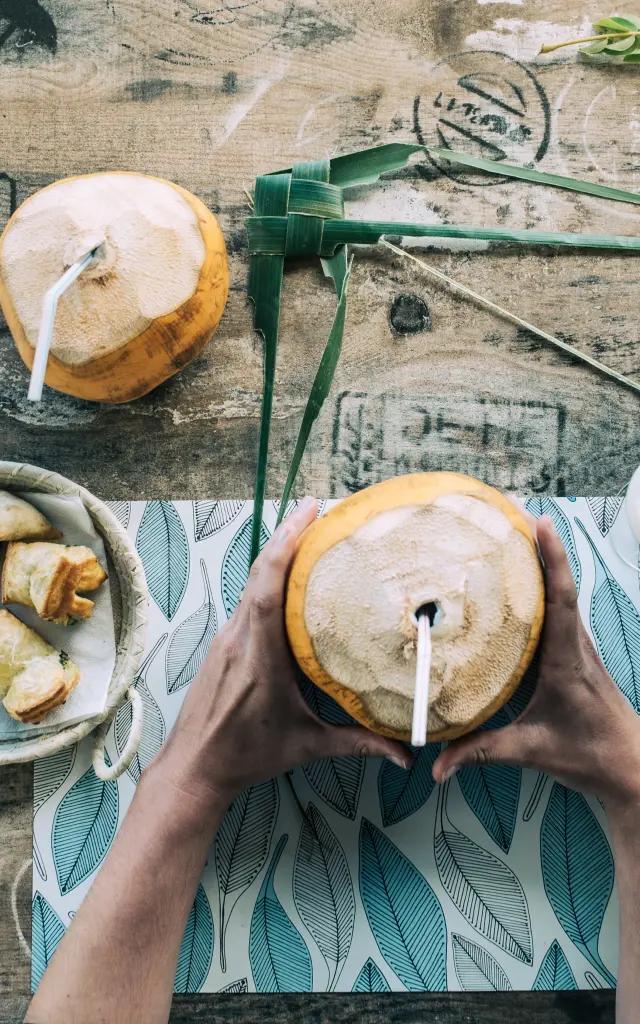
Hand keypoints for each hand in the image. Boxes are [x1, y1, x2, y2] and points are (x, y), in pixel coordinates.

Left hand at [157, 497, 410, 808]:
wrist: (192, 767)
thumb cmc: (246, 755)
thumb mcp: (306, 747)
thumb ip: (357, 744)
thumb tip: (404, 755)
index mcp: (259, 656)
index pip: (268, 588)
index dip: (285, 546)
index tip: (308, 515)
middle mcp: (239, 637)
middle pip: (260, 572)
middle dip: (287, 535)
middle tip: (316, 508)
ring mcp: (227, 638)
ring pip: (251, 583)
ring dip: (276, 554)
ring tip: (308, 532)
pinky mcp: (223, 644)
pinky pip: (247, 599)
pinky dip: (267, 578)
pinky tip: (288, 575)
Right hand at [433, 515, 639, 813]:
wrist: (631, 766)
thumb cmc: (589, 756)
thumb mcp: (533, 753)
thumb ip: (483, 754)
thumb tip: (437, 765)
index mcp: (567, 661)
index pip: (561, 600)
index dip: (552, 560)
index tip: (538, 523)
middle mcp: (575, 644)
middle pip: (558, 581)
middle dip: (536, 541)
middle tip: (507, 507)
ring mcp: (576, 646)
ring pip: (559, 591)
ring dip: (539, 557)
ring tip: (508, 528)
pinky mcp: (573, 652)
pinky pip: (557, 607)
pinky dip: (541, 581)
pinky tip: (518, 575)